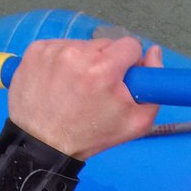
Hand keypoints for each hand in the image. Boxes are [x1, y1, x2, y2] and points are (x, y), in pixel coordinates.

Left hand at [8, 36, 163, 160]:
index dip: (128, 64)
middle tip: (95, 88)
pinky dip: (62, 60)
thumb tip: (154, 52)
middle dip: (105, 62)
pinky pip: (60, 46)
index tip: (119, 80)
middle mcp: (77, 52)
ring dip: (83, 61)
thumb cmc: (90, 135)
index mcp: (104, 68)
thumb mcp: (136, 123)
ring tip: (73, 87)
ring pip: (82, 45)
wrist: (41, 147)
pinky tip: (57, 81)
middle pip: (105, 44)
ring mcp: (53, 50)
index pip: (130, 46)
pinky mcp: (35, 50)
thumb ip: (155, 85)